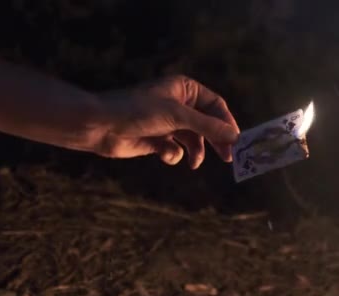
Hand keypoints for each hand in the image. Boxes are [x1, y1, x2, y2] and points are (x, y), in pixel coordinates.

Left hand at [95, 75, 239, 168]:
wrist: (101, 126)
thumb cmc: (139, 111)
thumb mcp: (178, 117)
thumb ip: (209, 127)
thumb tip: (235, 136)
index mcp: (185, 89)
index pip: (215, 106)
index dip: (226, 123)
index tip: (236, 141)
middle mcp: (178, 104)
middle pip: (207, 124)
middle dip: (215, 141)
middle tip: (227, 158)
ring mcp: (167, 123)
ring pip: (192, 140)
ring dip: (194, 152)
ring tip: (193, 163)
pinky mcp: (157, 140)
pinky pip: (175, 149)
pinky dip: (172, 154)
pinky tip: (163, 154)